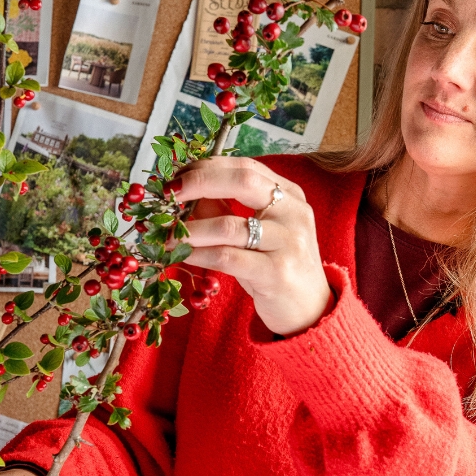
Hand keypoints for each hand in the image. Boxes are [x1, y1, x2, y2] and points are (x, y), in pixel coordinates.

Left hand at [171, 156, 333, 335]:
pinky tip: (180, 254)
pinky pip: (227, 258)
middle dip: (198, 182)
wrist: (309, 308)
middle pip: (242, 181)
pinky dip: (197, 254)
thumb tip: (183, 192)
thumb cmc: (274, 265)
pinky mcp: (277, 273)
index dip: (205, 168)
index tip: (175, 176)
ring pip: (229, 225)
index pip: (244, 166)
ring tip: (166, 234)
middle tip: (168, 193)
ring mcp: (289, 242)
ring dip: (189, 229)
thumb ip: (222, 208)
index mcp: (288, 194)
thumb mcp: (252, 232)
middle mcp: (293, 211)